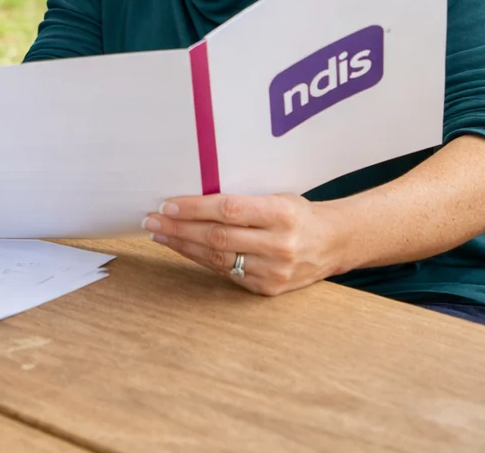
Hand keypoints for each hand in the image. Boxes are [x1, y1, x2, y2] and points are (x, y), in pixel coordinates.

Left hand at [141, 193, 340, 295]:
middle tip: (151, 219)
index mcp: (281, 214)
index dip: (194, 208)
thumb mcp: (276, 196)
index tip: (167, 203)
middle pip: (217, 237)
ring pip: (217, 258)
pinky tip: (183, 248)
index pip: (228, 210)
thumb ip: (242, 200)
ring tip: (159, 233)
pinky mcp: (267, 289)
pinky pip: (225, 272)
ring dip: (183, 245)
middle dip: (179, 227)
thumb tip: (191, 196)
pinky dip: (199, 259)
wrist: (332, 243)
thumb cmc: (297, 213)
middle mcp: (279, 244)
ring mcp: (274, 271)